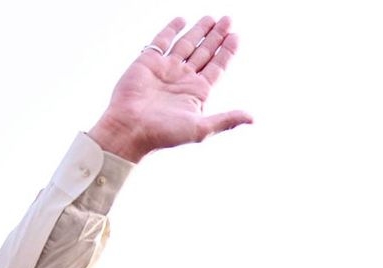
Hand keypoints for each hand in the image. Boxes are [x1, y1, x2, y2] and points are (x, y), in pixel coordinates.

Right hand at [88, 16, 251, 162]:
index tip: (236, 36)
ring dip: (200, 31)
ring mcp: (166, 69)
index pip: (217, 67)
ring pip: (187, 44)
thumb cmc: (164, 134)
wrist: (130, 128)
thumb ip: (226, 120)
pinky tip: (182, 20)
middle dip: (217, 36)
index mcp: (196, 93)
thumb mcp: (201, 128)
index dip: (227, 52)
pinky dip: (172, 29)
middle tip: (228, 20)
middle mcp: (183, 79)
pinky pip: (163, 40)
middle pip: (204, 53)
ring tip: (212, 18)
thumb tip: (252, 118)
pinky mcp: (148, 61)